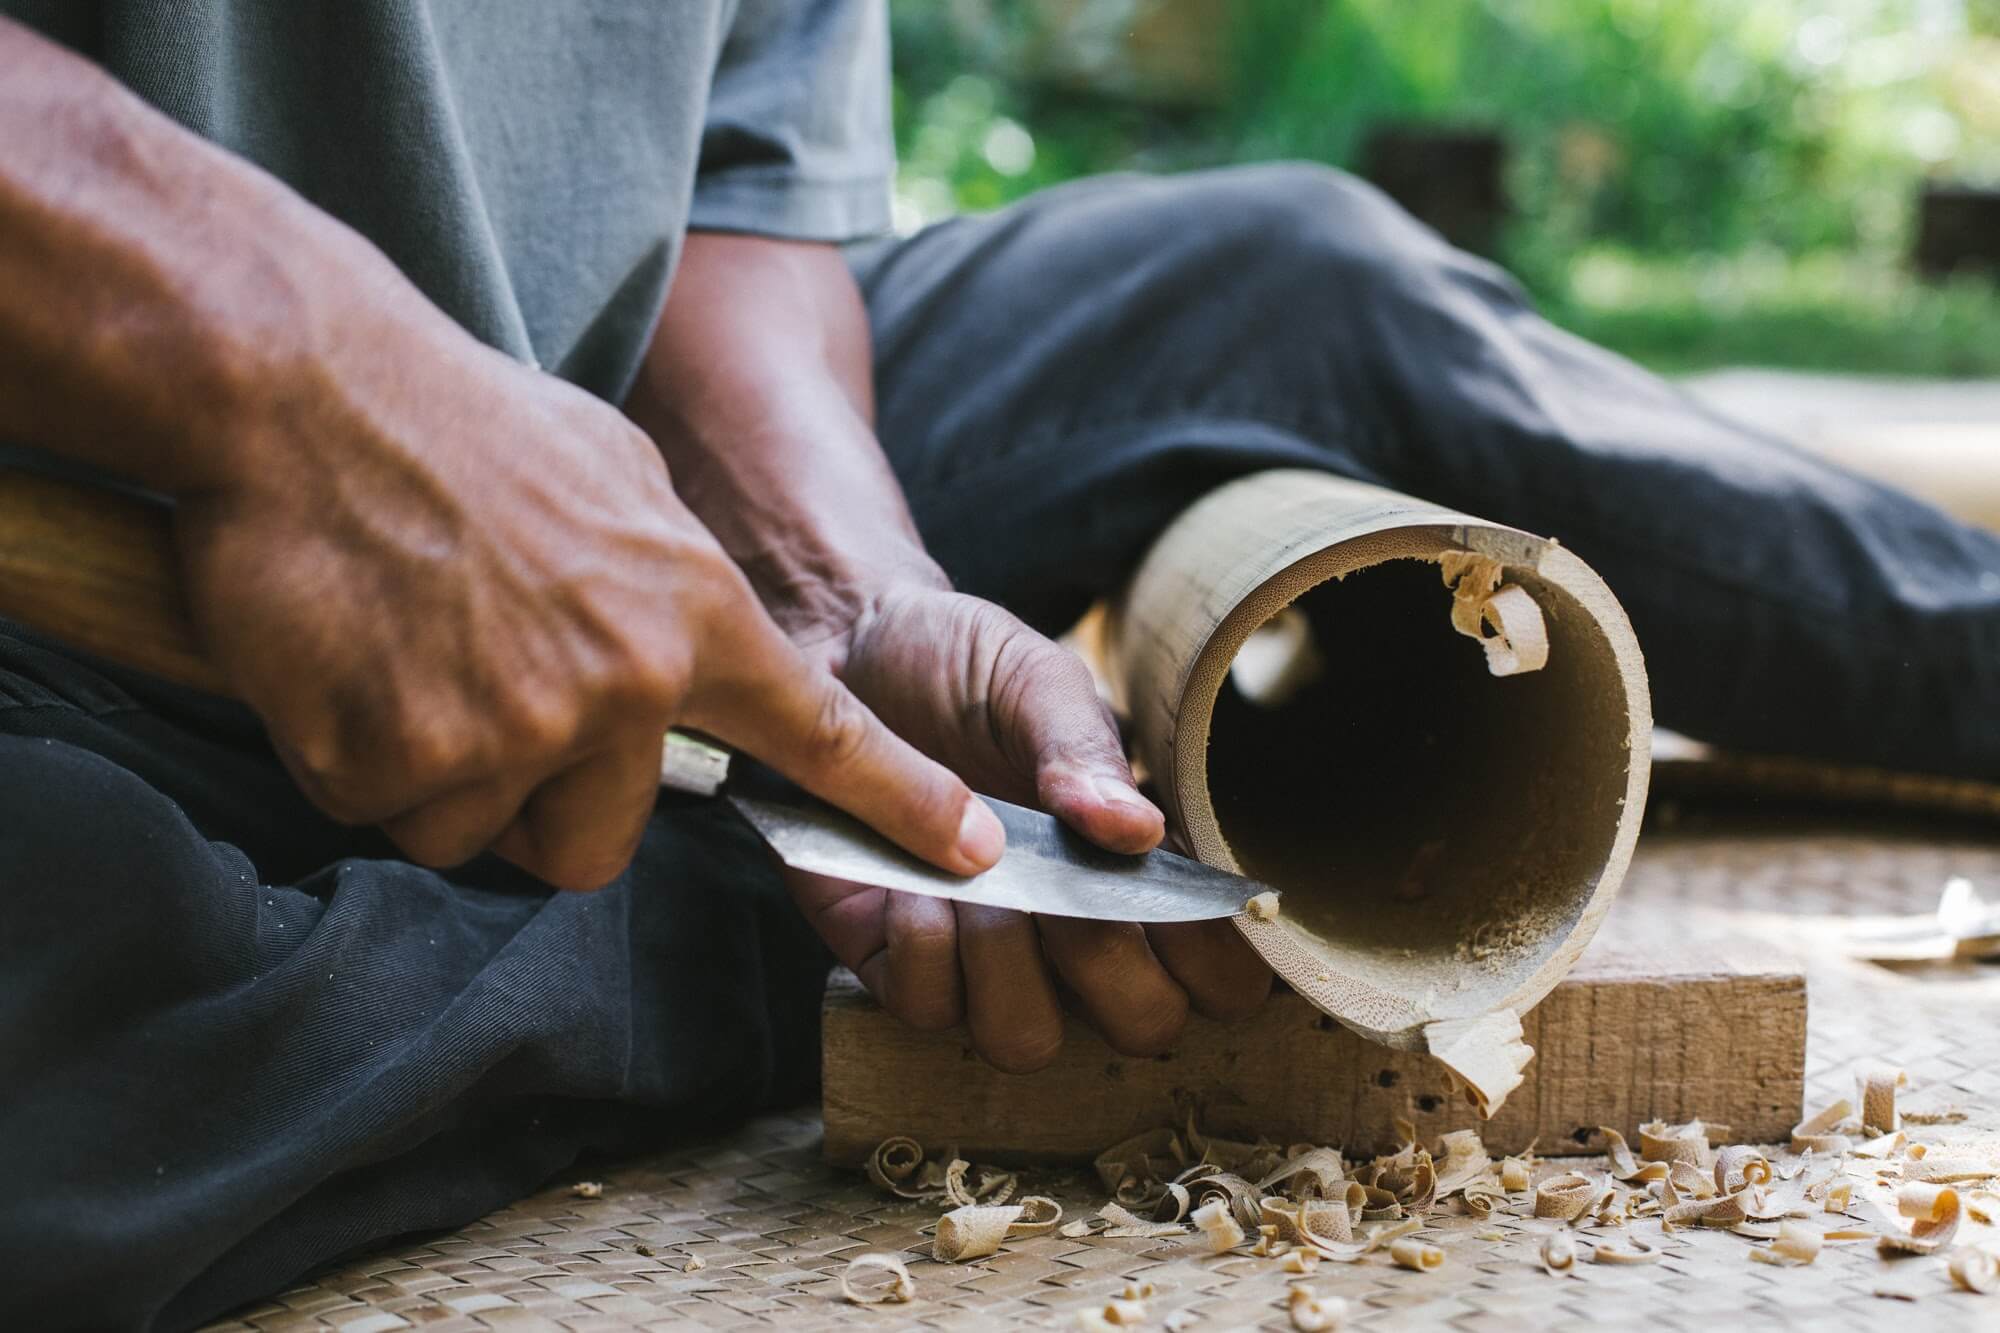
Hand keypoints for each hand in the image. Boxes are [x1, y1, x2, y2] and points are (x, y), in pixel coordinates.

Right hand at [173, 322, 1001, 890]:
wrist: (303, 386)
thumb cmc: (461, 424)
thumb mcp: (617, 475)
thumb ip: (670, 582)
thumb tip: (682, 640)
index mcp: (693, 614)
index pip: (819, 735)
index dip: (899, 802)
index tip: (973, 852)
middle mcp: (625, 686)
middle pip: (598, 845)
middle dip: (541, 803)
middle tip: (480, 696)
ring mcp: (516, 728)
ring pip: (483, 836)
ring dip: (440, 776)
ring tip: (409, 652)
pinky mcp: (402, 760)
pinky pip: (387, 813)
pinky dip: (356, 757)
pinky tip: (347, 659)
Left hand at [784, 583, 1272, 1070]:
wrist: (840, 646)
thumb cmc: (960, 665)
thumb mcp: (1034, 682)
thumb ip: (1086, 753)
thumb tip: (1140, 831)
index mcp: (1136, 871)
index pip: (1224, 973)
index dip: (1220, 960)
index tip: (1173, 892)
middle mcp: (1073, 934)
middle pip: (1142, 1026)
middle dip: (1107, 961)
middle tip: (1064, 881)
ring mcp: (985, 960)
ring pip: (1027, 1040)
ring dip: (1007, 962)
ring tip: (980, 876)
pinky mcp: (894, 962)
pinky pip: (928, 1008)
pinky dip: (922, 944)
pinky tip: (909, 876)